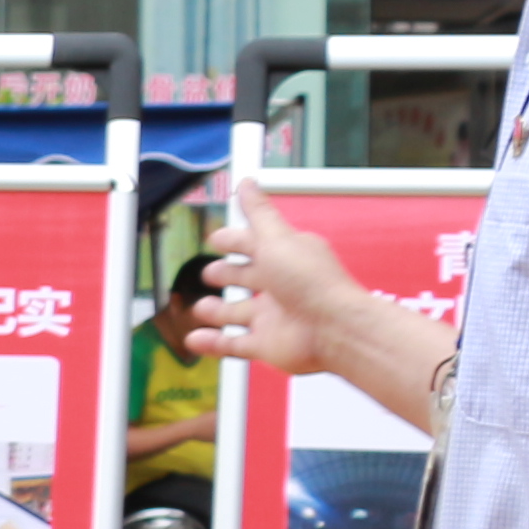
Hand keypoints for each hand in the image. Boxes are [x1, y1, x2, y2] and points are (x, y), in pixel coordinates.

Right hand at [196, 196, 360, 379]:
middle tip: (210, 272)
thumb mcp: (276, 238)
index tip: (217, 238)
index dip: (234, 241)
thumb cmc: (311, 282)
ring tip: (201, 308)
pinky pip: (234, 344)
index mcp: (285, 256)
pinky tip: (196, 338)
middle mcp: (280, 286)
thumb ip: (258, 213)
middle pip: (247, 278)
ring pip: (238, 313)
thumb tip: (248, 184)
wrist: (332, 328)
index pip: (254, 244)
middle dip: (227, 275)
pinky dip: (213, 343)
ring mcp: (273, 317)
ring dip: (217, 311)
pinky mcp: (266, 344)